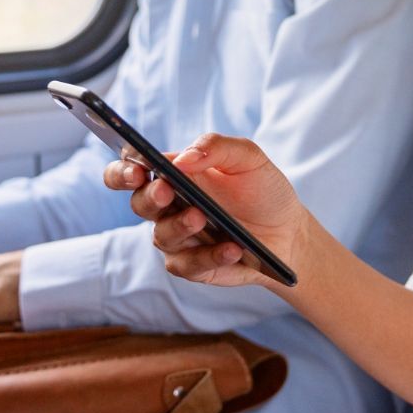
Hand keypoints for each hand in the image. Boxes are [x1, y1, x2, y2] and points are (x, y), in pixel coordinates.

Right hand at [103, 134, 310, 288]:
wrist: (288, 230)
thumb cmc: (262, 189)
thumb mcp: (248, 157)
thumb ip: (215, 147)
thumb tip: (183, 159)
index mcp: (173, 174)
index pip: (131, 170)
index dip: (123, 171)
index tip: (136, 170)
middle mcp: (168, 206)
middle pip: (139, 203)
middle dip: (150, 197)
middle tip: (167, 191)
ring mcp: (178, 238)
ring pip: (162, 235)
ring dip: (180, 226)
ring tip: (202, 217)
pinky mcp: (193, 265)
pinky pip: (190, 264)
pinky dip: (211, 256)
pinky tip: (232, 248)